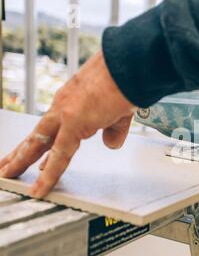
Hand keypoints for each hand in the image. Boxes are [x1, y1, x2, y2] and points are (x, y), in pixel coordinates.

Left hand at [0, 51, 137, 197]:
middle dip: (19, 153)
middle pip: (36, 136)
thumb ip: (114, 130)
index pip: (51, 129)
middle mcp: (62, 107)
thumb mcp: (119, 112)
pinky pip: (58, 156)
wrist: (128, 67)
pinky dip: (47, 175)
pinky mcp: (73, 123)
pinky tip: (39, 188)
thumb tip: (110, 144)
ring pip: (37, 144)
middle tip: (5, 166)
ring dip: (20, 162)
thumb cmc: (125, 81)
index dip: (43, 145)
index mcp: (72, 102)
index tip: (35, 158)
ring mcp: (65, 114)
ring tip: (6, 176)